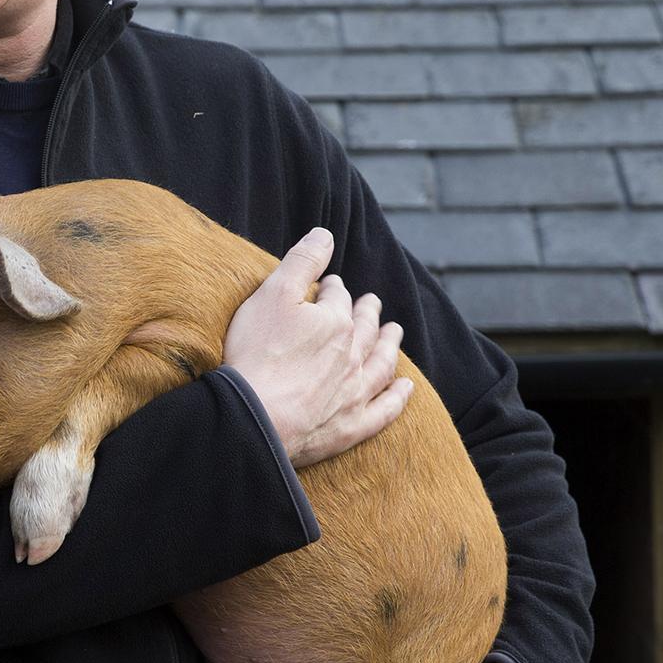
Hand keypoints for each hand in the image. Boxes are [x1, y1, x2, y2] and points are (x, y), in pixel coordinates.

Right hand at [224, 227, 412, 468]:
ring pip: (381, 364)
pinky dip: (397, 397)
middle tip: (372, 303)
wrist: (255, 417)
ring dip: (390, 346)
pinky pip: (384, 410)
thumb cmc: (258, 354)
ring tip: (395, 332)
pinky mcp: (351, 427)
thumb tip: (326, 235)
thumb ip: (302, 262)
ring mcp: (355, 393)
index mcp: (334, 322)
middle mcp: (352, 355)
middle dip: (368, 312)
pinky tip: (406, 388)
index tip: (330, 287)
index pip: (337, 299)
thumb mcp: (272, 295)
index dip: (333, 290)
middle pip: (365, 329)